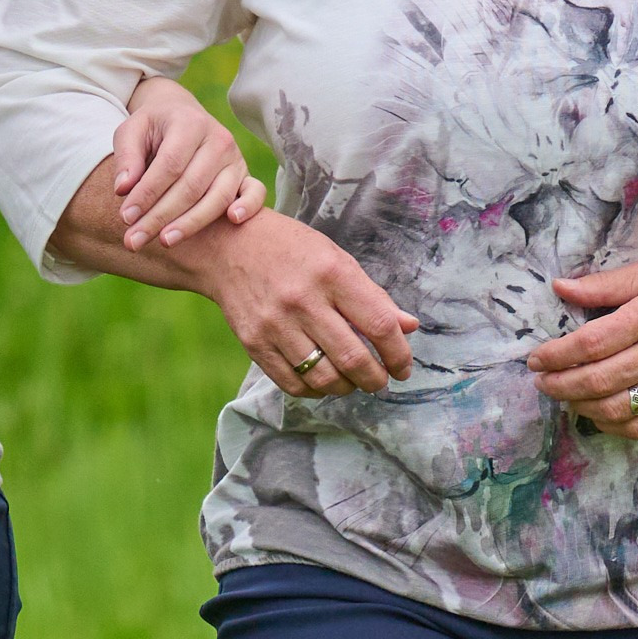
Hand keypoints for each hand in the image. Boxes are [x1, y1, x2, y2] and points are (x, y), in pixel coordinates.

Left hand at [101, 75, 264, 251]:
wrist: (182, 116)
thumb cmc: (154, 128)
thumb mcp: (132, 130)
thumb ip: (126, 156)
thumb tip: (123, 189)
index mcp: (190, 123)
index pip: (169, 165)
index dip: (147, 194)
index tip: (125, 217)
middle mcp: (219, 140)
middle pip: (191, 186)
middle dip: (160, 217)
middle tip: (134, 240)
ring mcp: (236, 159)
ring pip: (218, 197)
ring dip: (190, 224)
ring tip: (164, 242)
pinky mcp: (246, 175)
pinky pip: (256, 193)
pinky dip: (248, 207)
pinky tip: (232, 220)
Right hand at [199, 210, 418, 397]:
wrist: (228, 247)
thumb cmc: (292, 250)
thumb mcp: (337, 259)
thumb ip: (373, 296)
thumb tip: (409, 326)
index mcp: (332, 274)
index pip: (379, 325)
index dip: (399, 354)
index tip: (403, 367)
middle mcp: (303, 300)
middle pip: (353, 359)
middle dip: (376, 380)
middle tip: (381, 381)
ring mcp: (275, 324)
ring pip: (324, 377)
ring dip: (348, 388)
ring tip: (353, 382)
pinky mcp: (254, 343)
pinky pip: (292, 384)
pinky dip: (315, 391)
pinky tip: (324, 382)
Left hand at [528, 256, 637, 431]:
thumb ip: (604, 284)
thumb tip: (560, 288)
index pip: (592, 343)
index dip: (557, 355)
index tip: (536, 358)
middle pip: (598, 380)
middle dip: (559, 384)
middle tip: (541, 381)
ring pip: (615, 408)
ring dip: (579, 406)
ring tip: (564, 395)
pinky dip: (609, 425)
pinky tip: (595, 413)